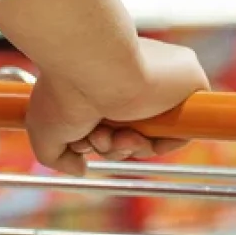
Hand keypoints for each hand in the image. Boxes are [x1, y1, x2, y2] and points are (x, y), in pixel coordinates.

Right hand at [25, 37, 209, 175]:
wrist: (94, 66)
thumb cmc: (64, 90)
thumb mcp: (45, 129)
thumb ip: (59, 156)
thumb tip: (80, 168)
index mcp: (108, 81)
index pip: (114, 124)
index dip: (99, 142)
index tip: (83, 142)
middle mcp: (136, 80)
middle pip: (133, 134)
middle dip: (111, 147)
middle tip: (96, 138)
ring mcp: (164, 83)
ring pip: (155, 136)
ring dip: (129, 148)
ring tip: (108, 133)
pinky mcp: (190, 83)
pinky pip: (184, 130)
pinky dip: (162, 144)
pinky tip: (136, 137)